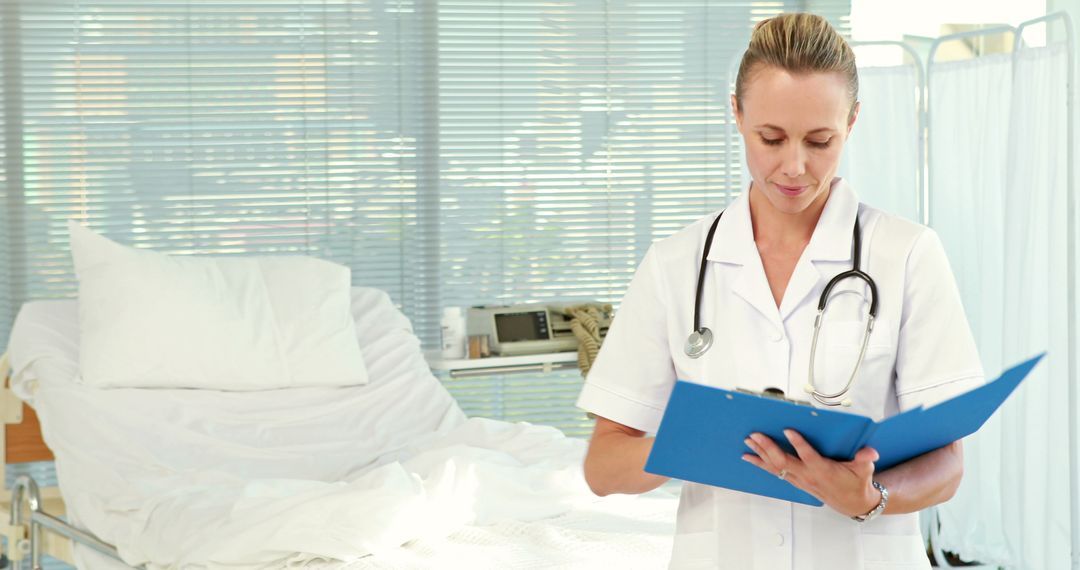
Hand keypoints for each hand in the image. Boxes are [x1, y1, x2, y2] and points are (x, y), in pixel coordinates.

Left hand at [742, 429, 880, 517]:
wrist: (852, 503)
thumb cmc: (856, 483)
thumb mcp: (864, 470)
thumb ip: (865, 459)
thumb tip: (870, 452)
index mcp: (823, 470)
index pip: (808, 456)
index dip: (799, 444)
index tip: (788, 430)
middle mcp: (807, 475)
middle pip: (783, 461)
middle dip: (768, 447)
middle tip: (755, 435)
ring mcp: (799, 479)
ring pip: (775, 466)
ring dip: (760, 454)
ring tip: (747, 442)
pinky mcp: (795, 481)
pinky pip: (775, 472)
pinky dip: (762, 464)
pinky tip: (750, 457)